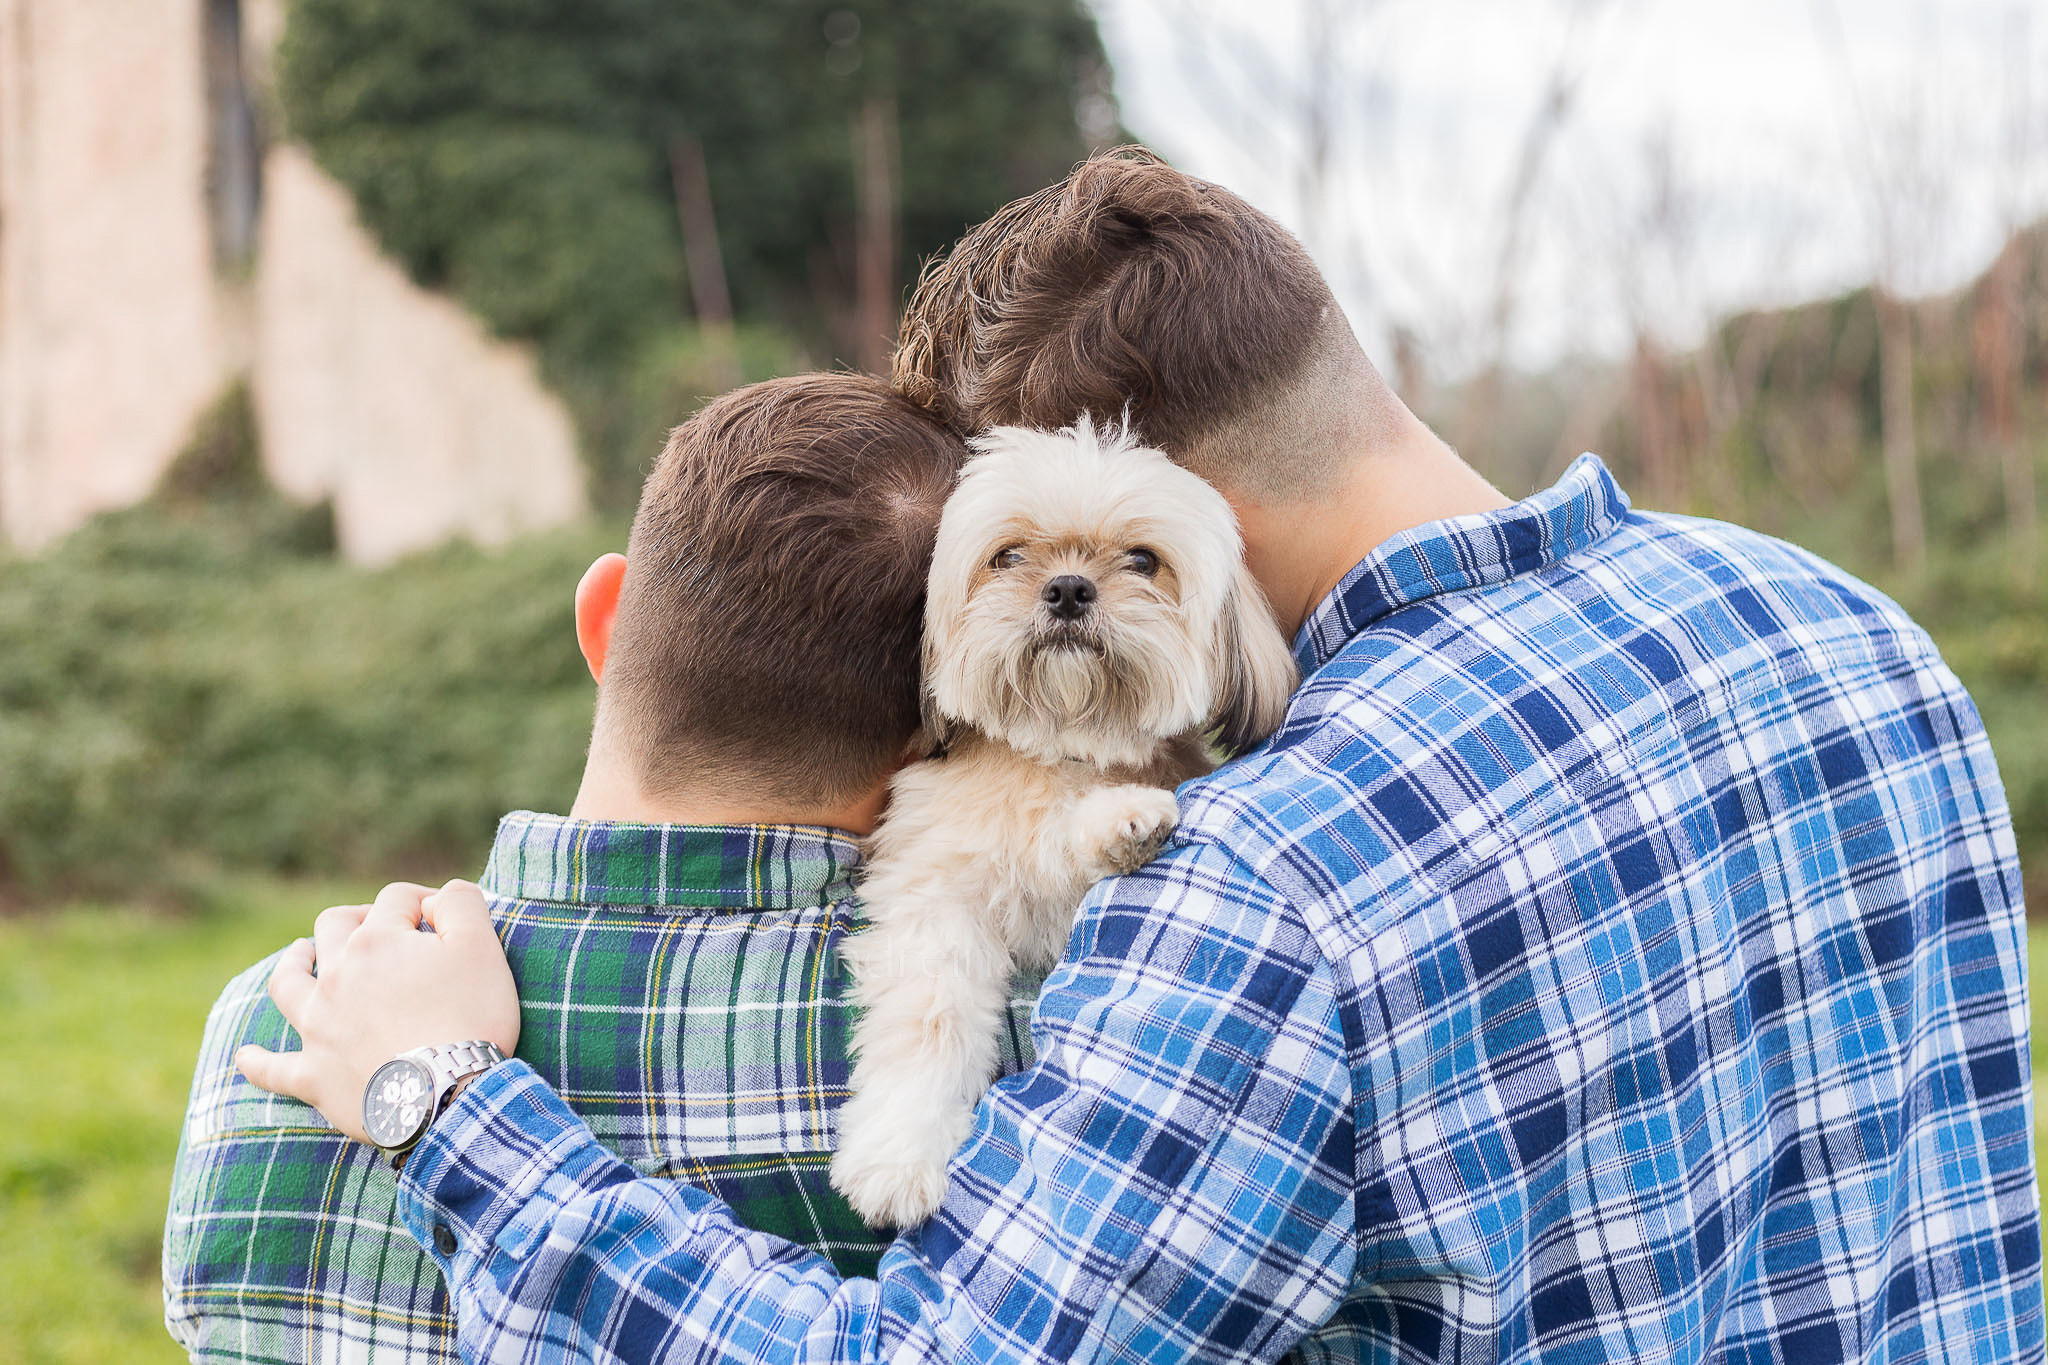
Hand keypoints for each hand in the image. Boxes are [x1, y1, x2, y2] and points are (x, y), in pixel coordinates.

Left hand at [236, 879, 518, 1144]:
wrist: (446, 1094)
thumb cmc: (470, 1018)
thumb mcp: (482, 947)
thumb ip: (461, 904)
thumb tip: (436, 898)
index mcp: (377, 940)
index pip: (396, 900)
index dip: (422, 901)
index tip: (443, 917)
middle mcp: (337, 975)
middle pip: (333, 927)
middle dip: (356, 918)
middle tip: (378, 928)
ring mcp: (318, 1025)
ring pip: (288, 982)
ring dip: (292, 964)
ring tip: (300, 955)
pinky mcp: (313, 1075)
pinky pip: (273, 1069)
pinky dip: (258, 1062)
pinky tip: (245, 1056)